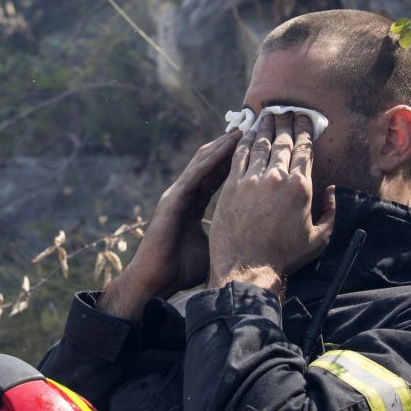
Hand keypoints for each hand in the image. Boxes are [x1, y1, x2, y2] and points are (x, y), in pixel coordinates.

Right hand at [99, 131, 241, 319]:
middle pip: (210, 163)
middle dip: (230, 145)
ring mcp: (176, 195)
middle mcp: (184, 195)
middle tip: (254, 128)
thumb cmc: (180, 271)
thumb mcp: (212, 247)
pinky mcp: (172, 200)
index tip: (256, 147)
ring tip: (245, 129)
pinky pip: (196, 174)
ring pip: (203, 162)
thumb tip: (252, 236)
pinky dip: (213, 159)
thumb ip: (226, 234)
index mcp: (192, 205)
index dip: (234, 161)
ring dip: (224, 144)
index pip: (216, 176)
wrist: (155, 282)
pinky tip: (229, 146)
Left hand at [207, 113, 335, 292]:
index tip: (305, 118)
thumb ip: (332, 212)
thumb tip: (334, 191)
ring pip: (259, 144)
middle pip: (282, 141)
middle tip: (286, 109)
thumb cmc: (284, 256)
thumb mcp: (319, 238)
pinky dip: (242, 141)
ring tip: (267, 114)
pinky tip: (245, 133)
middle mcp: (276, 177)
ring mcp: (251, 180)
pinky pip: (238, 156)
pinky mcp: (231, 186)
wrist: (247, 267)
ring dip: (264, 126)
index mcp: (300, 186)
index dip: (305, 130)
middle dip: (285, 122)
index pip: (304, 149)